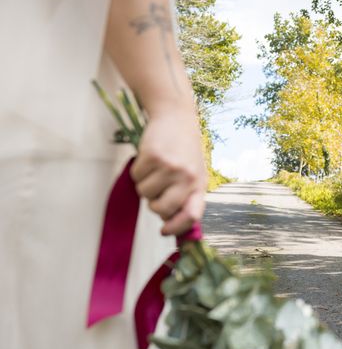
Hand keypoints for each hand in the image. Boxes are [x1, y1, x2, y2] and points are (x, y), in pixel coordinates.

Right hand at [131, 110, 205, 235]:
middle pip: (161, 209)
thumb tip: (169, 222)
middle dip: (154, 204)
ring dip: (145, 184)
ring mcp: (170, 167)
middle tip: (157, 190)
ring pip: (144, 193)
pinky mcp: (153, 156)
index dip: (177, 228)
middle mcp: (187, 177)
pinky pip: (135, 176)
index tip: (164, 231)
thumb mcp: (193, 173)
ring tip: (156, 169)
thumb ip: (185, 196)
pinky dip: (138, 171)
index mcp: (199, 185)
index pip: (192, 215)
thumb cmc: (184, 150)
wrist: (177, 117)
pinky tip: (150, 158)